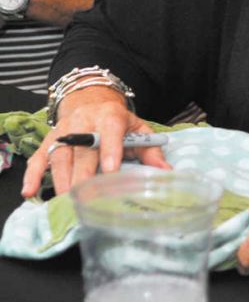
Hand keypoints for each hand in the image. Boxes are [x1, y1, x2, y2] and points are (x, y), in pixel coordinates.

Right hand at [22, 86, 169, 196]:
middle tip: (87, 198)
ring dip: (62, 179)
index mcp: (110, 116)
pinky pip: (39, 157)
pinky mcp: (49, 140)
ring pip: (60, 155)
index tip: (110, 171)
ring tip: (67, 201)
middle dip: (84, 174)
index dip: (111, 149)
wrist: (92, 100)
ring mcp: (64, 130)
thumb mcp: (138, 129)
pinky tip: (30, 191)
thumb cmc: (118, 122)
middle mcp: (84, 121)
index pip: (111, 130)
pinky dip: (33, 175)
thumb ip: (151, 149)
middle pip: (83, 149)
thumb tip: (165, 171)